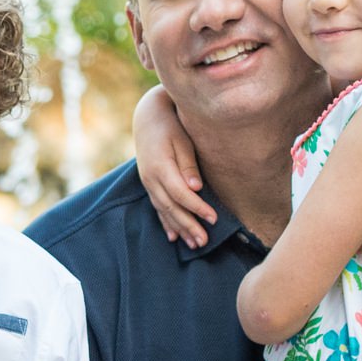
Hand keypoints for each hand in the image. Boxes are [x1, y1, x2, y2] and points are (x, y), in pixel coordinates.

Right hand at [132, 85, 215, 246]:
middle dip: (189, 225)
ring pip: (163, 211)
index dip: (197, 208)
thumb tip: (196, 188)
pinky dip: (166, 223)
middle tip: (204, 241)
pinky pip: (157, 208)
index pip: (180, 194)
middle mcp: (151, 178)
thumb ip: (188, 165)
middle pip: (171, 208)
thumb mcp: (182, 140)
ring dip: (179, 228)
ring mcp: (147, 182)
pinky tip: (173, 236)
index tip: (214, 219)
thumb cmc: (171, 125)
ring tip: (194, 244)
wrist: (147, 117)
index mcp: (161, 167)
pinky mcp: (148, 184)